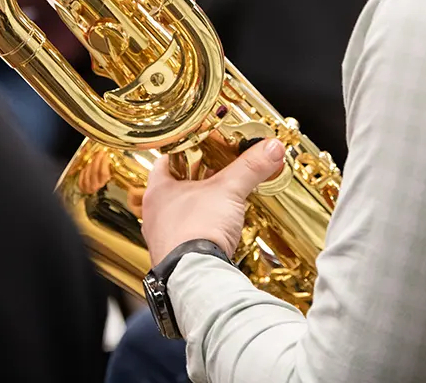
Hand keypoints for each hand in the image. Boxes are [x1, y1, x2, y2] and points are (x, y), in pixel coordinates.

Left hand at [141, 138, 286, 265]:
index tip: (202, 147)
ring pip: (182, 212)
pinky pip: (188, 236)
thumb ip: (251, 167)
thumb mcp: (230, 189)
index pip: (167, 161)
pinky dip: (203, 228)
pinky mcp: (175, 258)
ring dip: (201, 205)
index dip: (186, 151)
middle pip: (177, 187)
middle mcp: (155, 215)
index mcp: (158, 191)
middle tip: (219, 171)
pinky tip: (218, 228)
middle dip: (200, 179)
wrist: (196, 278)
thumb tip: (271, 149)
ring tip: (222, 199)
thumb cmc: (197, 231)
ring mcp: (163, 238)